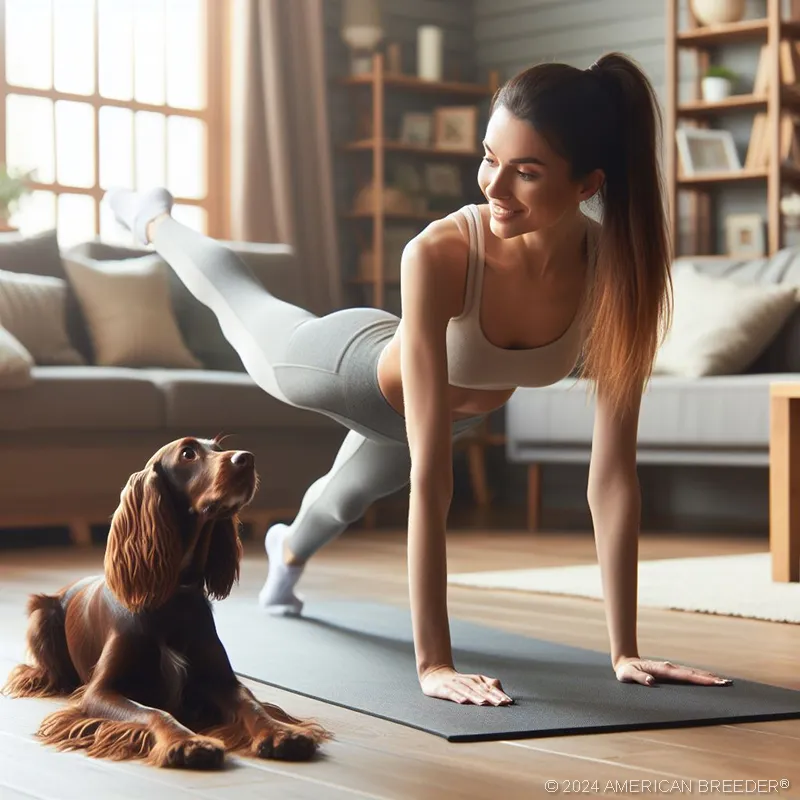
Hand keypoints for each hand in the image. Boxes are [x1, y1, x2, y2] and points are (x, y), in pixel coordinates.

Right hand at [419, 666, 512, 705]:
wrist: (435, 674)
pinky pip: (451, 693)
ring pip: (467, 691)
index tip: (508, 702)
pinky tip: (462, 701)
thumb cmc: (458, 682)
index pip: (489, 687)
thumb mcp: (474, 682)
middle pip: (480, 689)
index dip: (499, 694)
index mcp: (476, 680)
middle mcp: (467, 681)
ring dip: (475, 697)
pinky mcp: (444, 689)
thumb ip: (488, 686)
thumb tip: (503, 693)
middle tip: (501, 703)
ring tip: (484, 703)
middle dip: (491, 696)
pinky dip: (457, 696)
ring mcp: (455, 684)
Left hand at [615, 657, 732, 686]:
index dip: (700, 679)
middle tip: (726, 683)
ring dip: (707, 677)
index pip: (685, 676)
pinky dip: (699, 676)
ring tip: (723, 681)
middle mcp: (669, 668)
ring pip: (692, 673)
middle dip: (709, 678)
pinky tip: (707, 680)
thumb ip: (638, 678)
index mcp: (662, 670)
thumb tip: (651, 682)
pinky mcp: (671, 672)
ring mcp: (671, 669)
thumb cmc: (626, 671)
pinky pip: (687, 674)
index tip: (714, 682)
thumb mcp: (628, 675)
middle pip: (692, 673)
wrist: (625, 663)